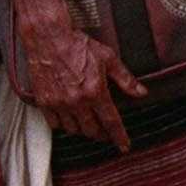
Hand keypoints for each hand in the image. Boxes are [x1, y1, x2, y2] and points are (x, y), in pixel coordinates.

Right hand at [13, 9, 144, 149]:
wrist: (49, 38)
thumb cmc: (79, 45)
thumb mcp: (109, 58)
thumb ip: (125, 79)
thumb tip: (142, 93)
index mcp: (95, 91)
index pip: (111, 121)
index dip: (119, 136)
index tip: (124, 146)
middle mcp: (77, 101)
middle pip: (92, 130)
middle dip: (101, 134)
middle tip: (106, 132)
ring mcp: (58, 103)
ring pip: (73, 129)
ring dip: (83, 130)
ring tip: (89, 123)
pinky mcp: (44, 102)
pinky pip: (55, 124)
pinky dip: (64, 124)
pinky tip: (70, 118)